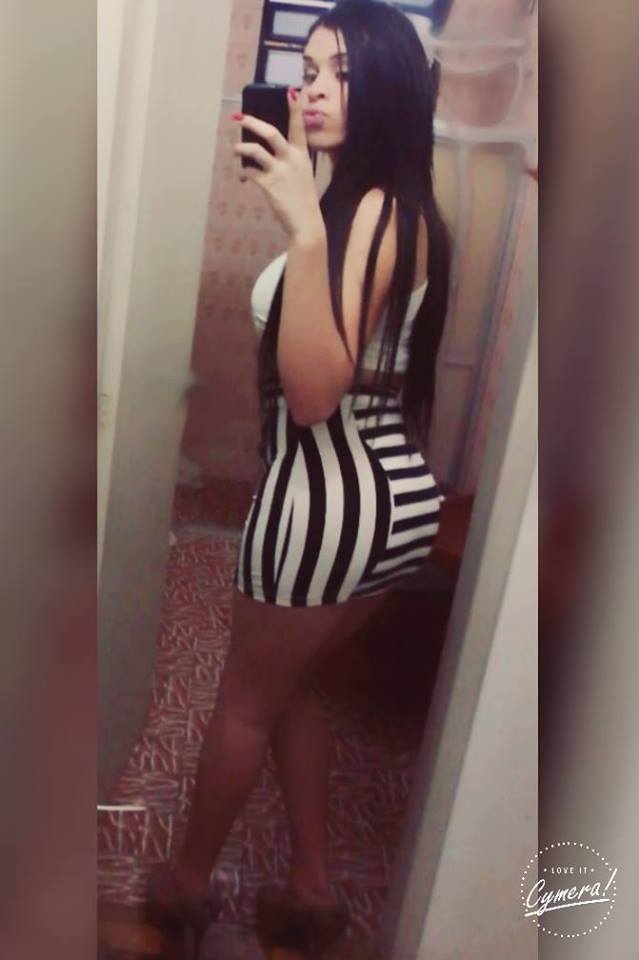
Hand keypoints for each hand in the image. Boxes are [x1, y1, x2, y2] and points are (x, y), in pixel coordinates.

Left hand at [232, 88, 322, 240]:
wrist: (306, 223)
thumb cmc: (303, 199)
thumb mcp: (303, 175)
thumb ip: (291, 161)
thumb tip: (269, 152)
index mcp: (302, 155)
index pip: (299, 127)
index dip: (295, 108)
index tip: (291, 90)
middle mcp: (292, 160)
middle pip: (271, 133)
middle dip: (252, 123)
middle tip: (239, 118)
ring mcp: (280, 172)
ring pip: (255, 151)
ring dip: (241, 148)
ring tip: (235, 149)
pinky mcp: (269, 185)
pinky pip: (250, 172)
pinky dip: (244, 173)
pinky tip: (243, 177)